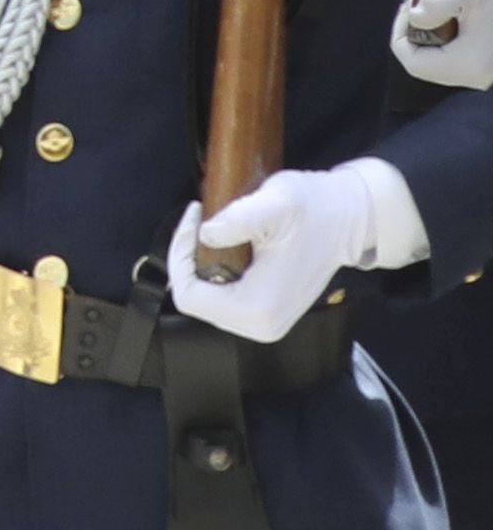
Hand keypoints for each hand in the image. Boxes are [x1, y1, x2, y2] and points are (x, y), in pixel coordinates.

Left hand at [168, 159, 430, 343]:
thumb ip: (241, 218)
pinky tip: (226, 242)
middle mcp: (261, 327)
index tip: (193, 218)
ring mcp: (265, 323)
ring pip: (205, 298)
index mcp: (258, 310)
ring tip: (211, 226)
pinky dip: (216, 269)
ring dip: (201, 262)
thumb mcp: (278, 202)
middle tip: (198, 217)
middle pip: (194, 299)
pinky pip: (222, 297)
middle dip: (188, 258)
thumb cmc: (315, 209)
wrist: (349, 219)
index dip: (180, 256)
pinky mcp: (267, 313)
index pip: (188, 296)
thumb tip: (206, 234)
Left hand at [402, 0, 492, 92]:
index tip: (404, 6)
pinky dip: (448, 35)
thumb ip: (432, 6)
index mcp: (471, 65)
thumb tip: (416, 19)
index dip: (399, 34)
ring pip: (443, 60)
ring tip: (432, 4)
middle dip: (414, 34)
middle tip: (413, 3)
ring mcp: (489, 70)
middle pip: (427, 65)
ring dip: (431, 33)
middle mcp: (481, 75)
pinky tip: (452, 11)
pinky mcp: (491, 60)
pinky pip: (460, 55)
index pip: (414, 64)